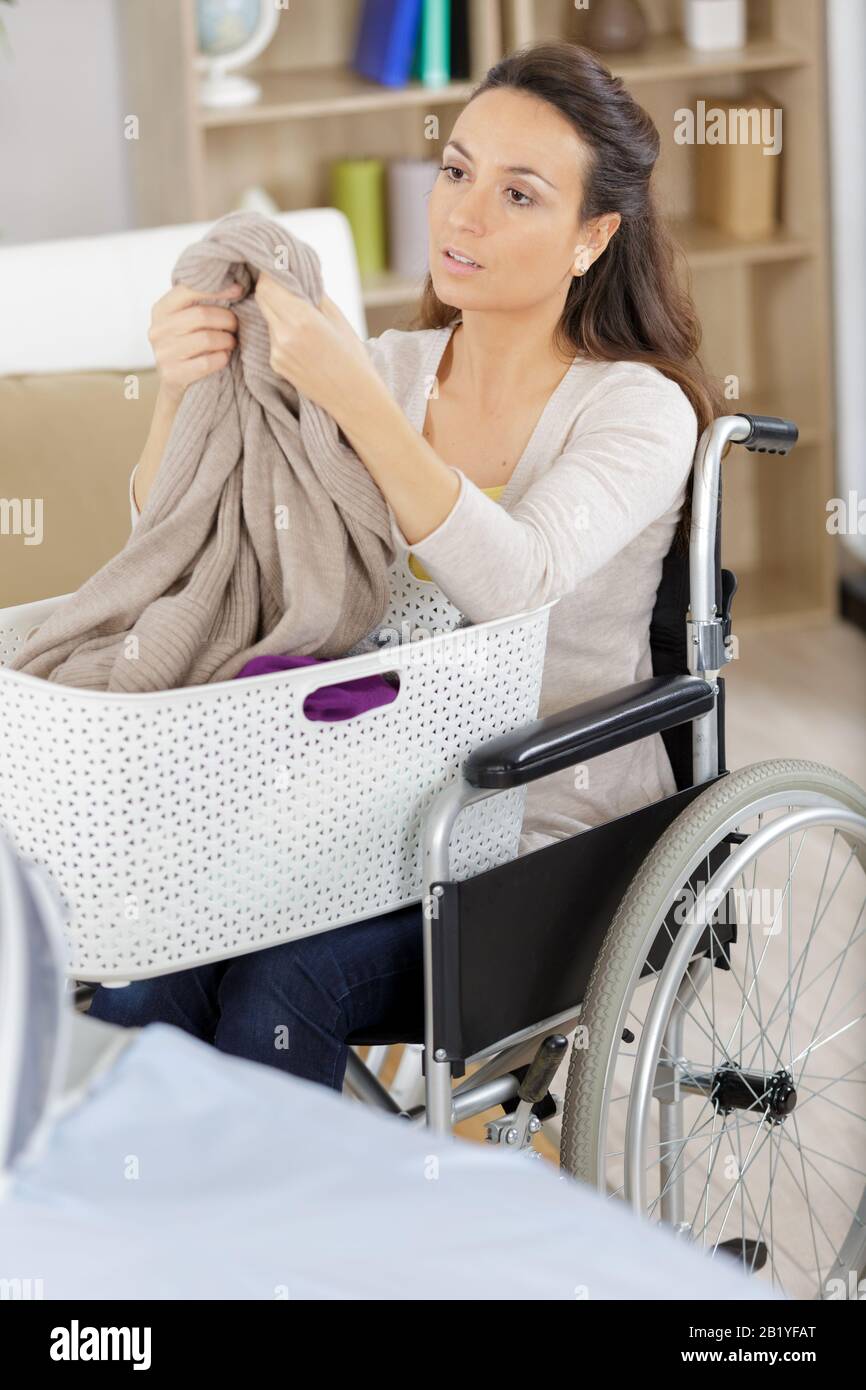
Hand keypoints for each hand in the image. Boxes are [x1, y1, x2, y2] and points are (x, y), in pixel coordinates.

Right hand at [148, 281, 243, 401]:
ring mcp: (162, 353)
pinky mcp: (172, 375)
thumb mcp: (186, 321)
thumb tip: (236, 285)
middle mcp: (157, 330)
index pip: (188, 290)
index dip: (216, 288)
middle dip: (227, 319)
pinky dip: (222, 358)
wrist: (175, 385)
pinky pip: (206, 362)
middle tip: (235, 325)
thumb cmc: (188, 346)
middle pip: (201, 315)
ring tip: (231, 342)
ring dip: (227, 340)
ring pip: (206, 339)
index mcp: (160, 310)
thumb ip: (201, 302)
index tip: (238, 291)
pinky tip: (224, 357)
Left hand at [255, 271, 373, 419]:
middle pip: (262, 299)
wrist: (354, 399)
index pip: (268, 286)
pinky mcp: (276, 364)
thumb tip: (297, 275)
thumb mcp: (337, 318)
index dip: (271, 272)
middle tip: (285, 281)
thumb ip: (313, 294)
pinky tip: (301, 335)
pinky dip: (282, 328)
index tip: (280, 266)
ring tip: (300, 312)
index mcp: (301, 320)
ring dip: (277, 308)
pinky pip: (272, 336)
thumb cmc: (353, 358)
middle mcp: (283, 336)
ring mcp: (276, 353)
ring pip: (267, 317)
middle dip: (271, 287)